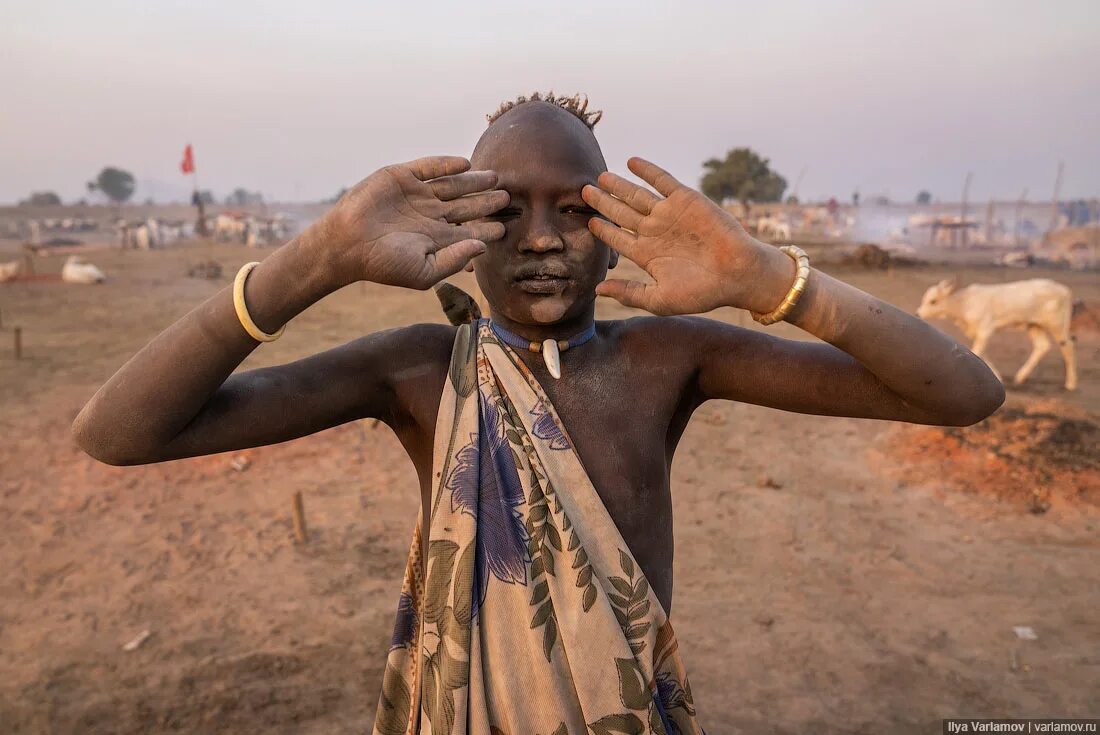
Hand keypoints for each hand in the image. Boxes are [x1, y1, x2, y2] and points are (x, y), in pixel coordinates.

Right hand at [311, 156, 507, 289]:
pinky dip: (446, 164)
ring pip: (453, 185)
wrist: (346, 244)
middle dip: (487, 202)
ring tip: (495, 178)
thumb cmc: (383, 264)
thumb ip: (454, 259)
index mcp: (437, 238)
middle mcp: (430, 214)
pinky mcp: (402, 177)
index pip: (470, 231)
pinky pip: (429, 167)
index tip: (506, 227)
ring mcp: (417, 194)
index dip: (488, 229)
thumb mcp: (423, 270)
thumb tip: (483, 248)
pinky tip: (465, 164)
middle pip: (467, 206)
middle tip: (509, 198)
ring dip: (474, 181)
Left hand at [581, 157, 793, 314]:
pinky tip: (631, 162)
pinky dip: (647, 170)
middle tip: (583, 192)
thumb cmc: (702, 293)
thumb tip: (598, 289)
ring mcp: (669, 214)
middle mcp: (655, 231)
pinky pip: (663, 181)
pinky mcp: (685, 200)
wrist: (738, 274)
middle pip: (621, 213)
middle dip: (602, 202)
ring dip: (618, 185)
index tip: (588, 221)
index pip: (617, 238)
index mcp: (647, 254)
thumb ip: (629, 293)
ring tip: (601, 177)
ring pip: (637, 195)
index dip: (602, 229)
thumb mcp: (660, 299)